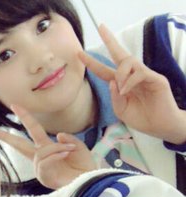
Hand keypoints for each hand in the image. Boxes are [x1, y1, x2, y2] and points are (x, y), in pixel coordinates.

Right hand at [0, 104, 98, 188]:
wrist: (90, 183)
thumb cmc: (84, 168)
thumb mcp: (79, 146)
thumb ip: (68, 138)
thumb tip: (57, 135)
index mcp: (47, 149)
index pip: (33, 130)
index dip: (25, 117)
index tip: (15, 106)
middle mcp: (40, 158)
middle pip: (19, 144)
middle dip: (6, 136)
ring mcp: (40, 168)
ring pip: (41, 152)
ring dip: (56, 148)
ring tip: (70, 150)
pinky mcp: (43, 176)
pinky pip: (45, 161)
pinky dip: (56, 155)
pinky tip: (66, 155)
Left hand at [79, 24, 185, 144]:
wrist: (160, 126)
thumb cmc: (141, 118)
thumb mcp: (121, 110)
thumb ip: (114, 98)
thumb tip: (112, 81)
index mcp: (121, 84)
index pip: (104, 70)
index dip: (92, 62)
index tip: (79, 54)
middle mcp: (132, 76)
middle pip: (120, 54)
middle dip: (109, 40)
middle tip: (101, 27)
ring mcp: (145, 76)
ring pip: (129, 62)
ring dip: (120, 73)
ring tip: (120, 87)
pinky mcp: (156, 79)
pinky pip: (140, 72)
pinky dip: (130, 81)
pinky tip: (126, 90)